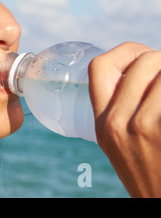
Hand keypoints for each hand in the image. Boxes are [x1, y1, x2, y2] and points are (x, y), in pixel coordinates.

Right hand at [88, 42, 160, 197]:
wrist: (158, 202)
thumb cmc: (147, 173)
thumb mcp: (118, 142)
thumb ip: (120, 110)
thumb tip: (144, 73)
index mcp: (100, 122)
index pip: (99, 66)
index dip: (125, 51)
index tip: (143, 58)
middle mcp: (116, 122)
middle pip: (142, 61)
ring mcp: (142, 126)